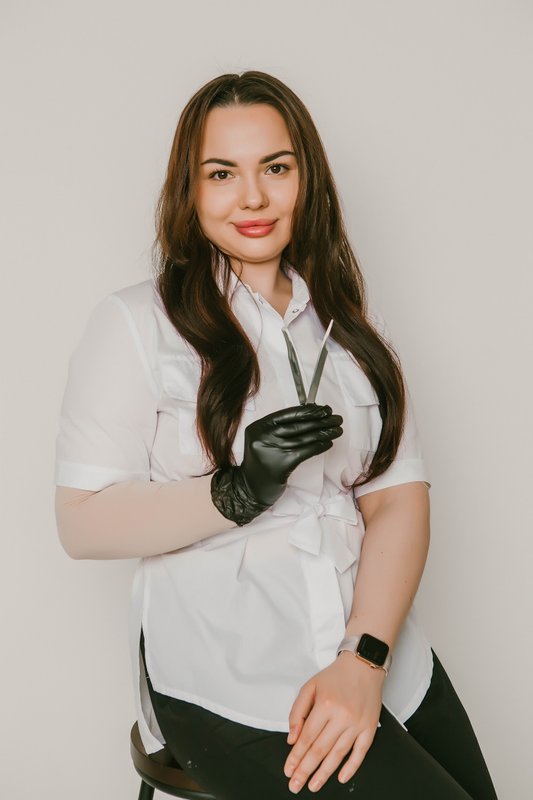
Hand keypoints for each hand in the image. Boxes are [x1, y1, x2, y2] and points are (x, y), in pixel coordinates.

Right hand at [211, 403, 342, 525]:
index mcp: (258, 426)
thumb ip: (279, 429)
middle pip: (297, 425)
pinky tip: (328, 443)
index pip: (286, 414)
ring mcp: (272, 450)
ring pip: (303, 438)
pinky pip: (305, 451)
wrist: (249, 488)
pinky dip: (319, 446)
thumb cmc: (261, 463)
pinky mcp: (282, 464)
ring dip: (324, 433)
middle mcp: (263, 436)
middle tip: (336, 418)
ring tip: (337, 430)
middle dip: (320, 420)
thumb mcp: (263, 441)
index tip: (323, 409)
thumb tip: (310, 416)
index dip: (307, 411)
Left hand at [283, 652, 384, 792]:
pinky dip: (351, 767)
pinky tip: (341, 777)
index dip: (296, 757)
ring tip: (313, 785)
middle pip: (320, 750)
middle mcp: (341, 716)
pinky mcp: (370, 727)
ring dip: (324, 773)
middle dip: (306, 770)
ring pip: (338, 754)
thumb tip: (292, 738)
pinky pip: (360, 752)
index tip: (289, 770)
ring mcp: (357, 723)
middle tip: (296, 785)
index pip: (306, 737)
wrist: (363, 664)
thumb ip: (297, 711)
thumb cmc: (336, 676)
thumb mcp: (310, 686)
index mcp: (325, 704)